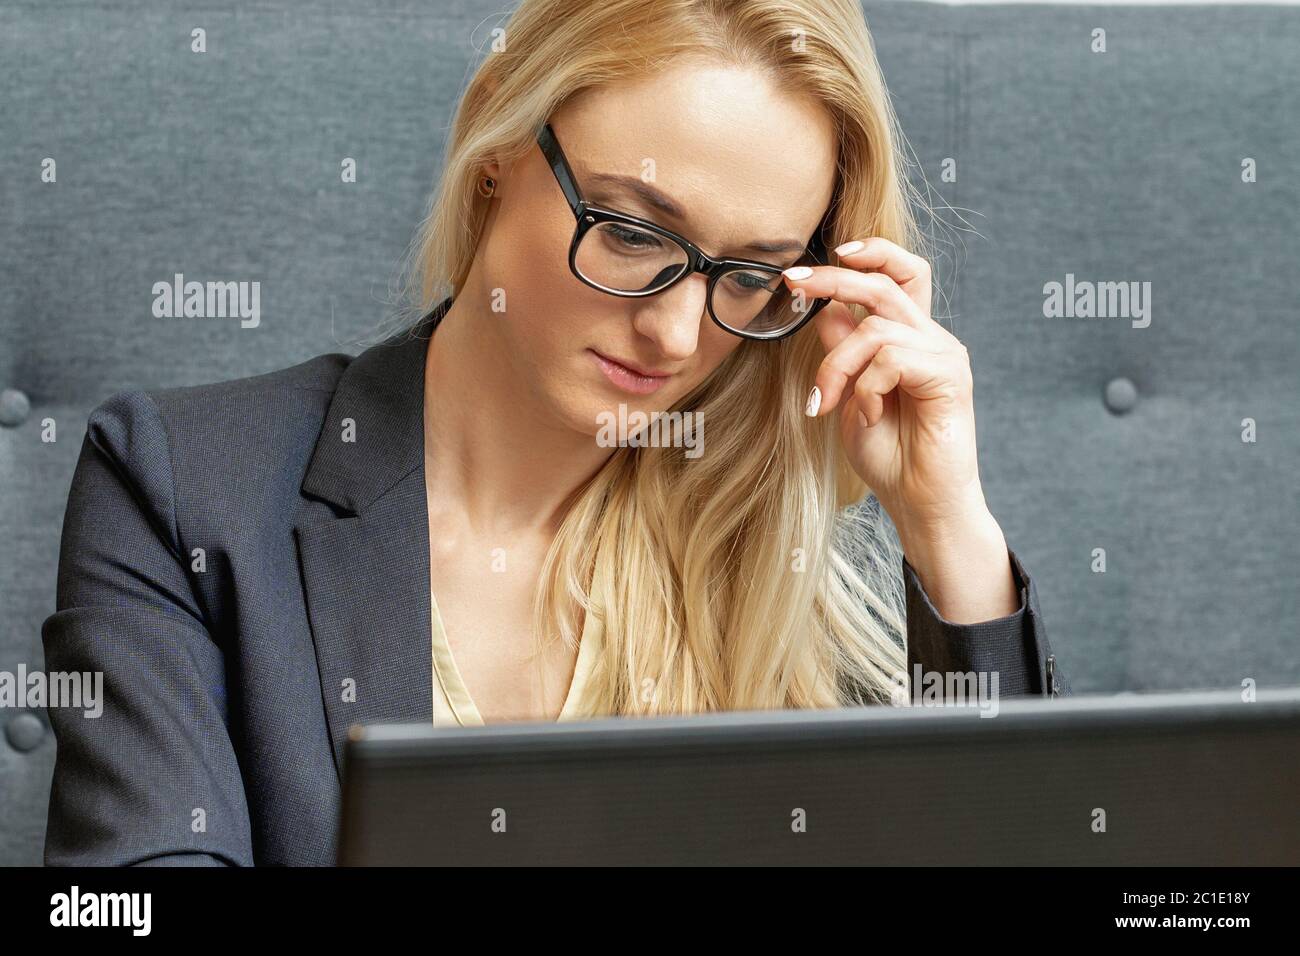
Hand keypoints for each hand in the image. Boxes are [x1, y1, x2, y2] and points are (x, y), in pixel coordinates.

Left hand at [786, 237, 1017, 622]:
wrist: (920, 504)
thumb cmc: (890, 457)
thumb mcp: (850, 398)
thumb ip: (843, 355)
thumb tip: (826, 311)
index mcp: (911, 338)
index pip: (900, 275)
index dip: (868, 254)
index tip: (821, 260)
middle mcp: (932, 338)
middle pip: (885, 283)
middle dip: (834, 277)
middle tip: (794, 283)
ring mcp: (944, 354)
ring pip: (876, 327)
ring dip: (838, 364)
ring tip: (828, 402)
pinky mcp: (950, 376)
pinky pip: (891, 358)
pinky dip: (866, 387)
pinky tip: (866, 417)